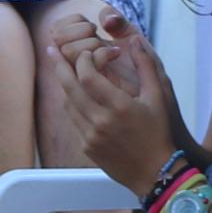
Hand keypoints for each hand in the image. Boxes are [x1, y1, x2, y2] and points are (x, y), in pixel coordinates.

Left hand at [48, 11, 179, 190]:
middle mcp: (100, 121)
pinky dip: (71, 105)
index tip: (89, 53)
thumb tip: (136, 40)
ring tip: (60, 71)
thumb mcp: (158, 98)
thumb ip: (146, 66)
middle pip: (70, 88)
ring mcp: (91, 136)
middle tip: (52, 51)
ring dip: (64, 86)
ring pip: (68, 104)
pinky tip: (74, 97)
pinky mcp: (87, 148)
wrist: (156, 172)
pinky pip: (73, 121)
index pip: (88, 76)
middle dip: (59, 67)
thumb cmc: (159, 134)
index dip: (84, 60)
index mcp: (119, 106)